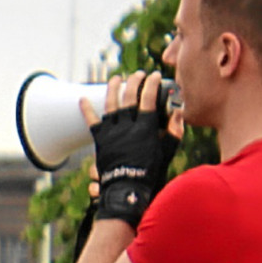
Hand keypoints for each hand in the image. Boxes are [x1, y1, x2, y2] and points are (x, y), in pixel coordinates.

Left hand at [84, 71, 177, 227]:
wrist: (127, 187)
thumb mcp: (167, 151)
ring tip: (116, 78)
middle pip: (129, 98)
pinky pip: (92, 122)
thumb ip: (174, 131)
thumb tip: (178, 113)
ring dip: (113, 89)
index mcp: (146, 128)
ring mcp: (112, 132)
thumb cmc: (150, 170)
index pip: (149, 99)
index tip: (155, 76)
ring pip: (111, 105)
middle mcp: (128, 127)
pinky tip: (83, 99)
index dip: (153, 85)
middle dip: (134, 82)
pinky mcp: (100, 140)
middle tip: (138, 75)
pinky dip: (87, 110)